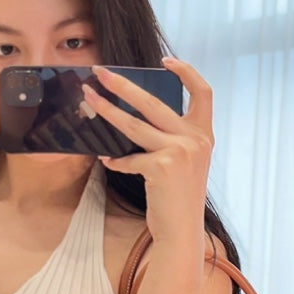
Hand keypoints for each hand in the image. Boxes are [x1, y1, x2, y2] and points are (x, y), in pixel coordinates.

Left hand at [82, 57, 213, 245]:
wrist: (182, 231)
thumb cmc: (178, 196)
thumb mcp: (185, 162)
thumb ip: (171, 138)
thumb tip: (135, 115)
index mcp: (204, 134)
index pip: (204, 92)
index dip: (186, 72)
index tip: (164, 61)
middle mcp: (196, 139)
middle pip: (153, 102)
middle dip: (122, 85)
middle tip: (100, 72)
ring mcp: (180, 152)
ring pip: (133, 124)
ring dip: (106, 111)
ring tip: (88, 99)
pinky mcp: (162, 167)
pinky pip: (129, 158)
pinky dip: (116, 160)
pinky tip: (107, 160)